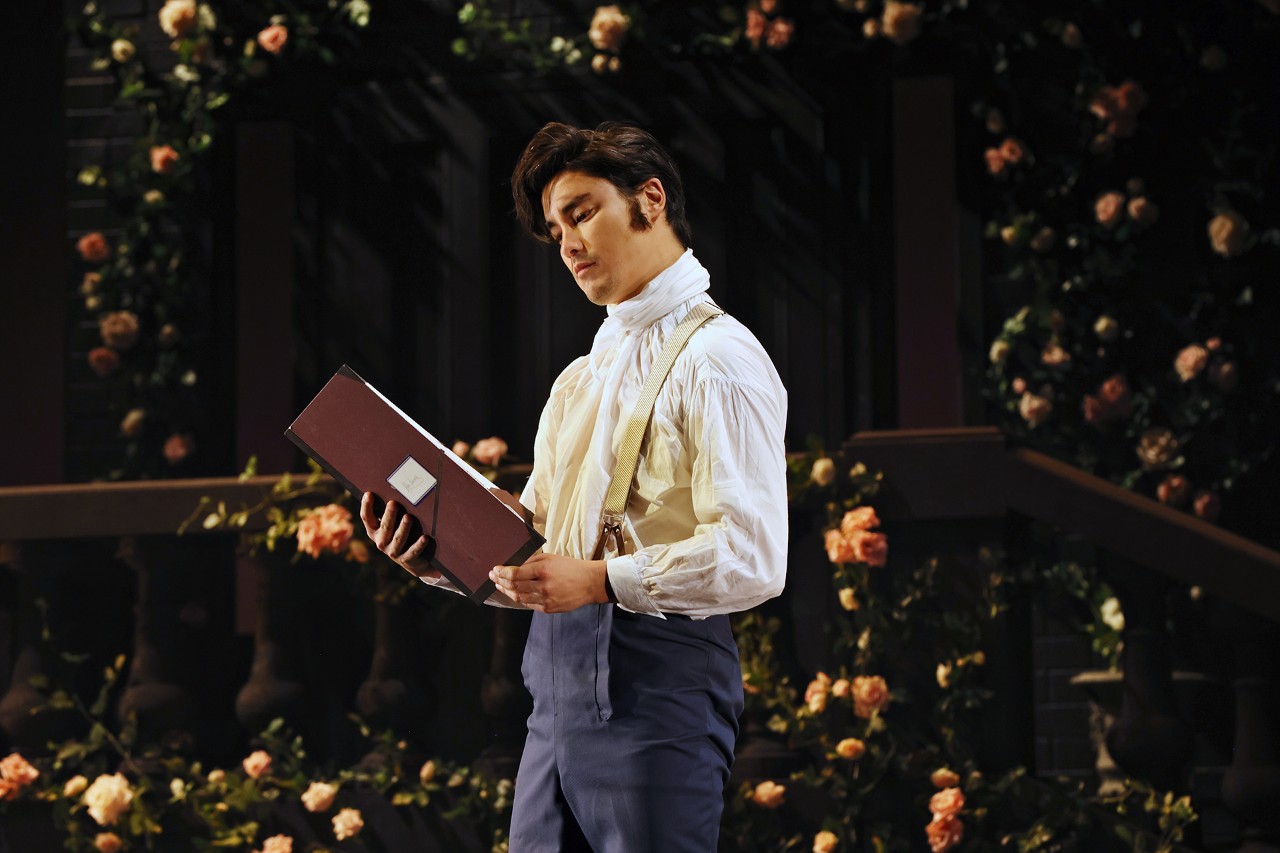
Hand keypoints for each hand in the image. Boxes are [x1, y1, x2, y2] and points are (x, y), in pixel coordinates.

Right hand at [360, 492, 438, 579]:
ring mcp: (393, 552)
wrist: (412, 560)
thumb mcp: (392, 524)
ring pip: (398, 539)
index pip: (367, 518)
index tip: (369, 493)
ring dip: (403, 528)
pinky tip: (425, 537)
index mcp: (374, 532)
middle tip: (393, 503)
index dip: (366, 506)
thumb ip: (388, 511)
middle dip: (389, 515)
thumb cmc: (400, 534)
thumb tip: (392, 488)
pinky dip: (419, 544)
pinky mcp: (407, 559)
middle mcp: (381, 542)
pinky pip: (413, 551)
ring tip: (408, 517)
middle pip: (385, 527)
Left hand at [489, 552, 608, 612]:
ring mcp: (546, 599)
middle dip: (500, 581)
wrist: (590, 583)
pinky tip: (515, 594)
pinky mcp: (548, 609)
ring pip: (519, 598)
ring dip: (507, 592)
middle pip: (514, 587)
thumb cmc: (571, 568)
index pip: (515, 574)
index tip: (494, 570)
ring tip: (500, 586)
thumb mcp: (551, 558)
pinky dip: (519, 599)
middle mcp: (543, 586)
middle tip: (493, 578)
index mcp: (543, 570)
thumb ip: (532, 562)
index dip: (502, 573)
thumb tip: (514, 566)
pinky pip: (529, 605)